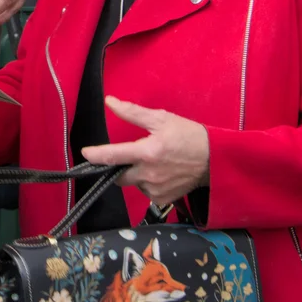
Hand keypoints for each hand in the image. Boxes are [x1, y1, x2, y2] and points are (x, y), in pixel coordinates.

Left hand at [80, 97, 209, 207]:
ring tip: (155, 163)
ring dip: (136, 174)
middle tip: (132, 156)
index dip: (95, 155)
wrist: (215, 160)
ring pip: (133, 183)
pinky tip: (162, 173)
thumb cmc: (189, 135)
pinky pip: (146, 192)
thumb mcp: (162, 119)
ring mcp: (155, 189)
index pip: (112, 156)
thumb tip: (110, 102)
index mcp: (147, 152)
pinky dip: (148, 183)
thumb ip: (133, 113)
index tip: (85, 153)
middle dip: (118, 167)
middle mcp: (148, 174)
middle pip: (118, 176)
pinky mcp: (163, 199)